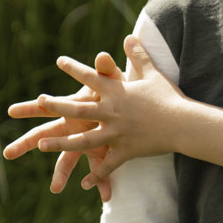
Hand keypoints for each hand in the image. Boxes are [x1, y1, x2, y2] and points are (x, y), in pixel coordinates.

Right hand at [4, 51, 121, 199]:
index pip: (47, 106)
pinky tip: (105, 195)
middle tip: (8, 153)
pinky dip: (102, 181)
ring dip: (62, 173)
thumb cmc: (117, 90)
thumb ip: (106, 70)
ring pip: (68, 158)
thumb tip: (102, 56)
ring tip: (55, 189)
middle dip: (27, 144)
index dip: (30, 107)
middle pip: (46, 136)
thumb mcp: (112, 80)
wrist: (132, 105)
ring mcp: (84, 140)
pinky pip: (99, 169)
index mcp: (73, 108)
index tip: (10, 110)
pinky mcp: (100, 151)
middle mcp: (73, 127)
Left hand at [33, 34, 186, 187]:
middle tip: (39, 102)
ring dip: (61, 144)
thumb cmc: (168, 96)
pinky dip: (96, 176)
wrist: (183, 122)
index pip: (91, 77)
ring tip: (41, 146)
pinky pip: (107, 166)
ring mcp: (116, 133)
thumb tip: (129, 37)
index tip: (59, 61)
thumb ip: (138, 56)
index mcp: (117, 92)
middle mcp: (111, 112)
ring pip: (82, 141)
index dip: (74, 68)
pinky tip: (83, 185)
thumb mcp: (153, 73)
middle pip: (78, 108)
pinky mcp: (125, 151)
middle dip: (56, 105)